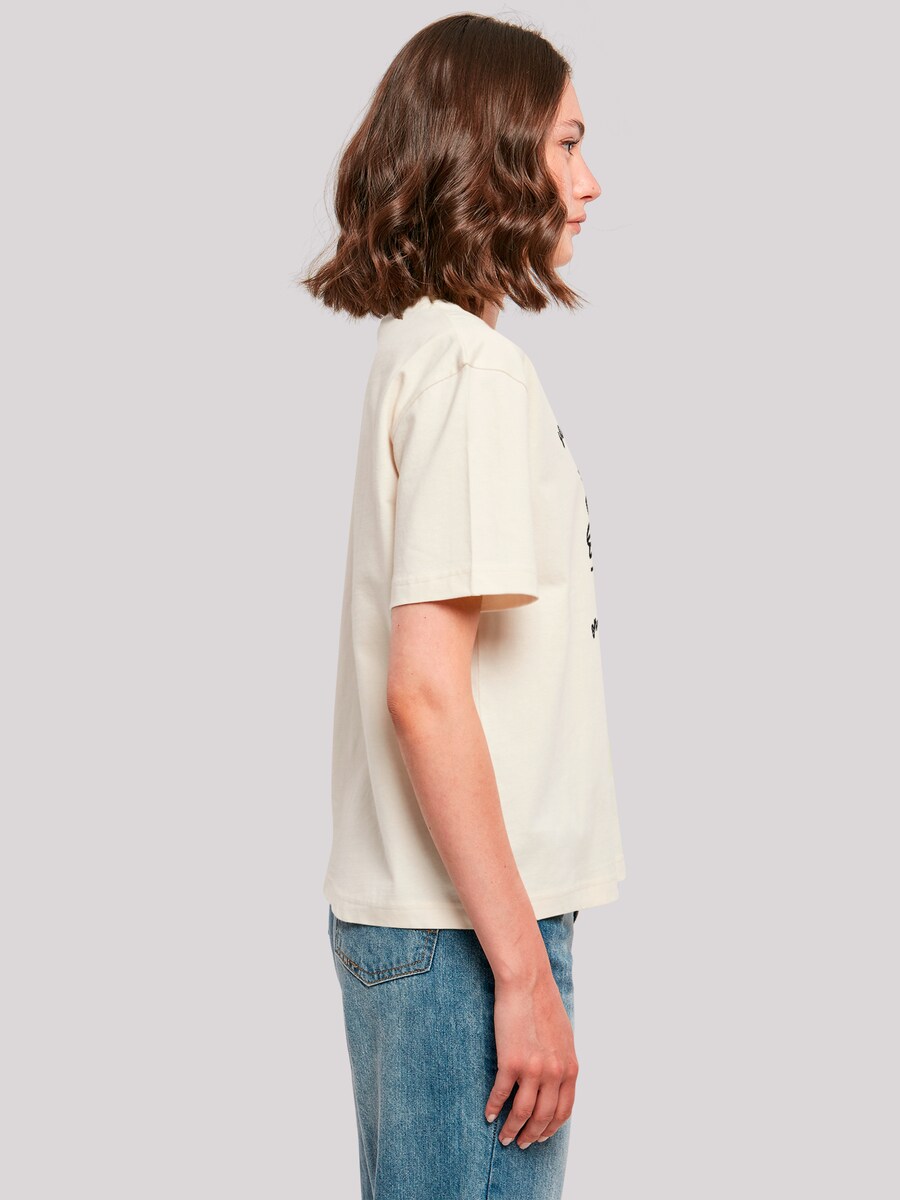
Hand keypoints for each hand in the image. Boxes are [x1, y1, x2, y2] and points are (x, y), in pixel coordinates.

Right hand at [484, 970, 577, 1147]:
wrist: (527, 982)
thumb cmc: (543, 1004)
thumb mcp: (563, 1037)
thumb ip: (562, 1062)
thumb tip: (556, 1081)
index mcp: (570, 1068)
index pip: (563, 1111)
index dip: (551, 1128)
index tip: (541, 1135)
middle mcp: (554, 1073)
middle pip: (543, 1118)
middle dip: (531, 1135)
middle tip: (521, 1143)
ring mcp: (533, 1069)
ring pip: (523, 1113)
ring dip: (512, 1129)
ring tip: (504, 1137)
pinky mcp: (511, 1062)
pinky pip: (501, 1095)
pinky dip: (493, 1108)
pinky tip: (488, 1115)